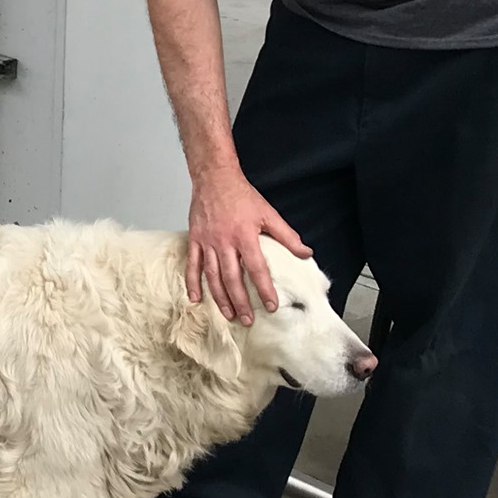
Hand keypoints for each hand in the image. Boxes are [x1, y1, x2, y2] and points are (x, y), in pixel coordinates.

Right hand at [185, 171, 310, 323]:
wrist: (214, 178)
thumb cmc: (241, 195)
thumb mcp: (268, 213)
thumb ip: (287, 235)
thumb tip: (305, 253)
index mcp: (244, 235)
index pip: (256, 268)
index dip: (265, 289)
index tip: (271, 305)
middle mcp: (224, 241)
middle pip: (232, 278)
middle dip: (240, 302)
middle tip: (247, 319)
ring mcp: (207, 242)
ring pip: (212, 276)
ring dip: (220, 297)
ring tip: (228, 314)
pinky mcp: (195, 239)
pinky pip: (192, 265)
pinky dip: (192, 283)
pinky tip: (195, 298)